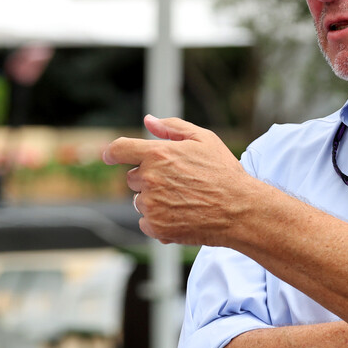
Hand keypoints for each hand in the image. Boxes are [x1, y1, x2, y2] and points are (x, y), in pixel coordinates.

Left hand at [102, 115, 258, 245]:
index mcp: (157, 154)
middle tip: (176, 182)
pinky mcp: (156, 227)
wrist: (240, 210)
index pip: (119, 149)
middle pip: (132, 179)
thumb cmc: (224, 172)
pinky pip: (146, 223)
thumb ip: (172, 127)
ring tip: (184, 200)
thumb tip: (148, 120)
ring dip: (154, 201)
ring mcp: (151, 205)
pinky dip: (158, 221)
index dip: (111, 152)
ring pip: (140, 201)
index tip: (107, 155)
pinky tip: (181, 216)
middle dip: (148, 179)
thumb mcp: (203, 139)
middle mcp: (149, 179)